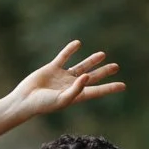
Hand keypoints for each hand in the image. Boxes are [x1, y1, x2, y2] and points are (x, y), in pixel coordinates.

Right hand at [6, 41, 124, 122]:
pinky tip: (78, 44)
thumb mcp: (62, 99)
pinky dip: (70, 50)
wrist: (25, 100)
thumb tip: (87, 76)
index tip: (123, 86)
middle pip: (92, 77)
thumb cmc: (43, 104)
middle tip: (116, 67)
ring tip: (102, 55)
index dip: (110, 88)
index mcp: (76, 95)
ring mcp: (62, 77)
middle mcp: (71, 86)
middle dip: (104, 72)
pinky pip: (64, 57)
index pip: (97, 91)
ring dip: (91, 61)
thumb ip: (76, 89)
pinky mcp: (52, 68)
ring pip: (81, 66)